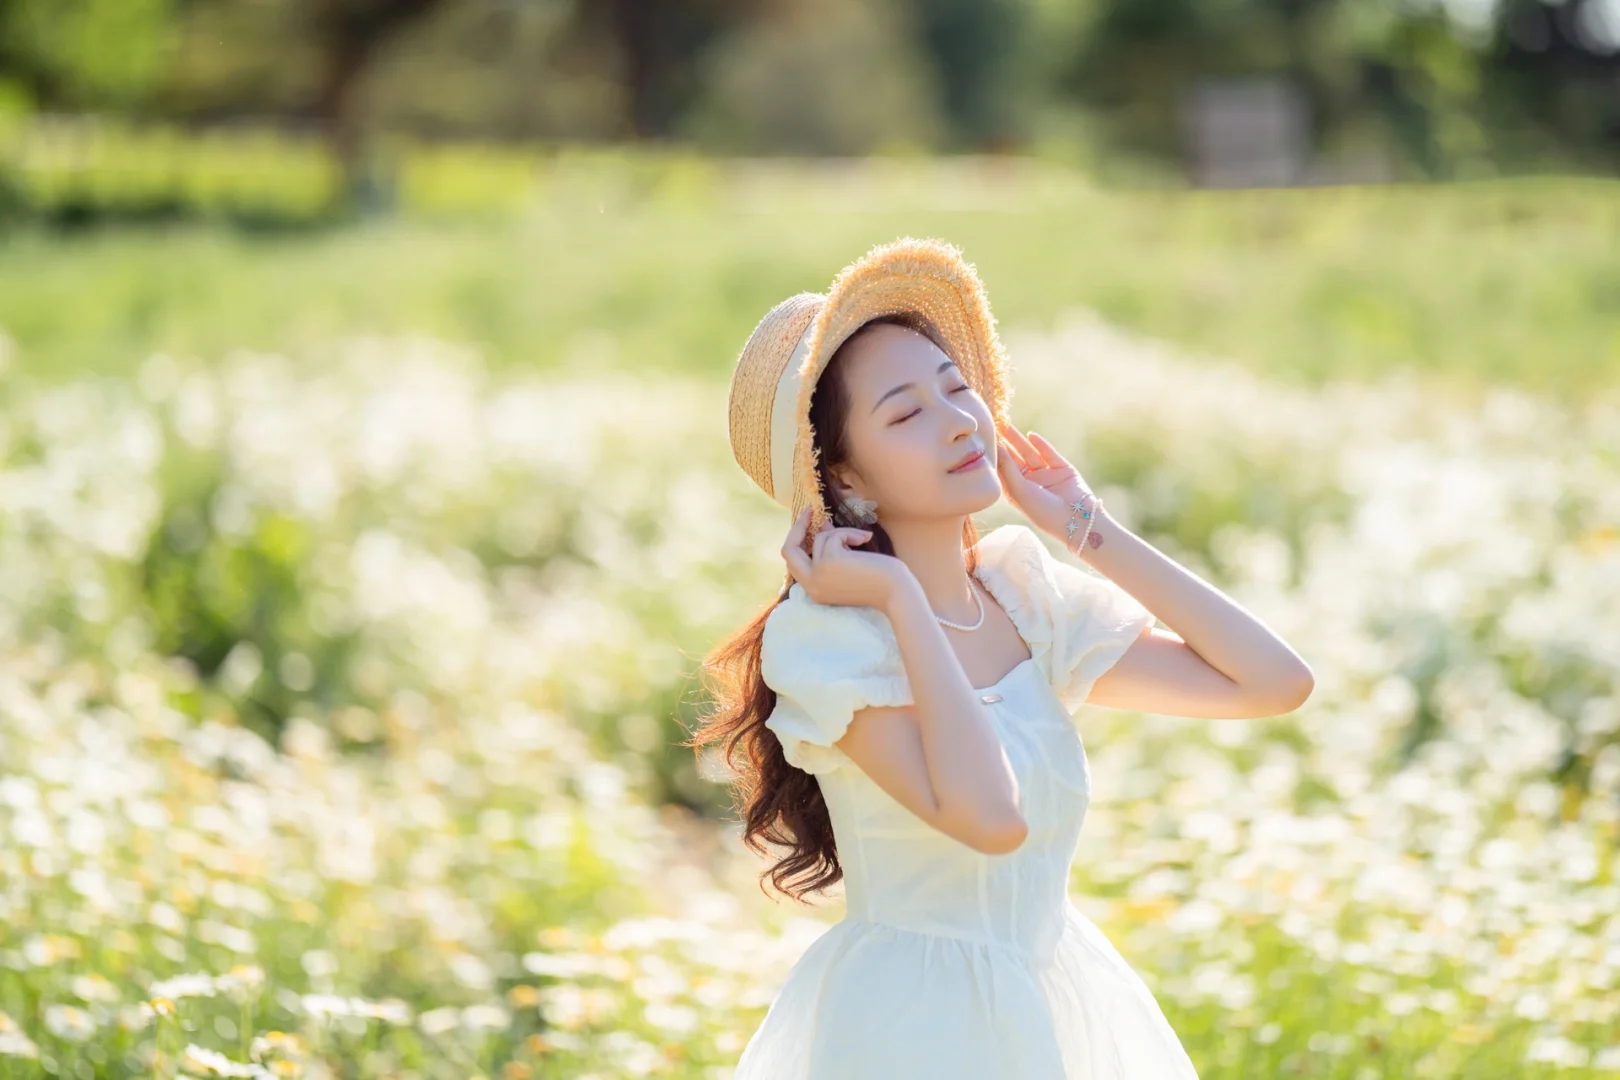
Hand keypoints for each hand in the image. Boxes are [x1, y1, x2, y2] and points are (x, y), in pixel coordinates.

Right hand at [780, 506, 911, 610]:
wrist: (897, 592)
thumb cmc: (879, 580)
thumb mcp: (849, 565)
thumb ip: (832, 550)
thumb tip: (822, 526)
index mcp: (815, 590)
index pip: (793, 563)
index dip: (798, 541)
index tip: (809, 523)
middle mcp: (811, 585)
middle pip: (789, 550)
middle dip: (798, 527)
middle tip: (810, 510)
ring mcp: (818, 574)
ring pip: (821, 538)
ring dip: (843, 533)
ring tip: (863, 539)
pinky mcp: (829, 561)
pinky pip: (834, 536)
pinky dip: (850, 533)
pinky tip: (866, 540)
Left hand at [995, 421, 1102, 551]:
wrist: (1074, 519)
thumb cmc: (1042, 510)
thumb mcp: (1020, 490)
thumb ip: (1008, 469)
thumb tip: (998, 448)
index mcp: (1018, 492)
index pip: (1004, 470)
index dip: (995, 456)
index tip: (984, 441)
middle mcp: (1031, 483)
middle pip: (1016, 459)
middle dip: (1006, 444)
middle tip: (994, 427)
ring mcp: (1047, 475)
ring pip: (1031, 454)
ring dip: (1019, 441)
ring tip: (1007, 426)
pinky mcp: (1062, 469)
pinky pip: (1050, 454)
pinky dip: (1041, 444)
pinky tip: (1031, 434)